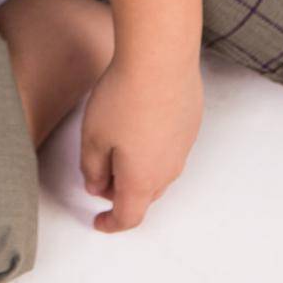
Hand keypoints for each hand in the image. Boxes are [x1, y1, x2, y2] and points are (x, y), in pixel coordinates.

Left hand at [80, 55, 202, 232]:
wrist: (162, 59)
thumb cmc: (124, 97)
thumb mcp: (93, 136)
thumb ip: (92, 168)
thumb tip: (97, 187)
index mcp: (141, 181)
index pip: (128, 217)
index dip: (111, 224)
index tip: (98, 222)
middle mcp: (168, 171)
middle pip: (144, 196)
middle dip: (121, 193)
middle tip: (100, 177)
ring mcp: (183, 147)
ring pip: (158, 172)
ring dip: (138, 170)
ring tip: (117, 146)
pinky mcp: (190, 124)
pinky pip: (170, 147)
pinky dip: (152, 147)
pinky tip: (138, 122)